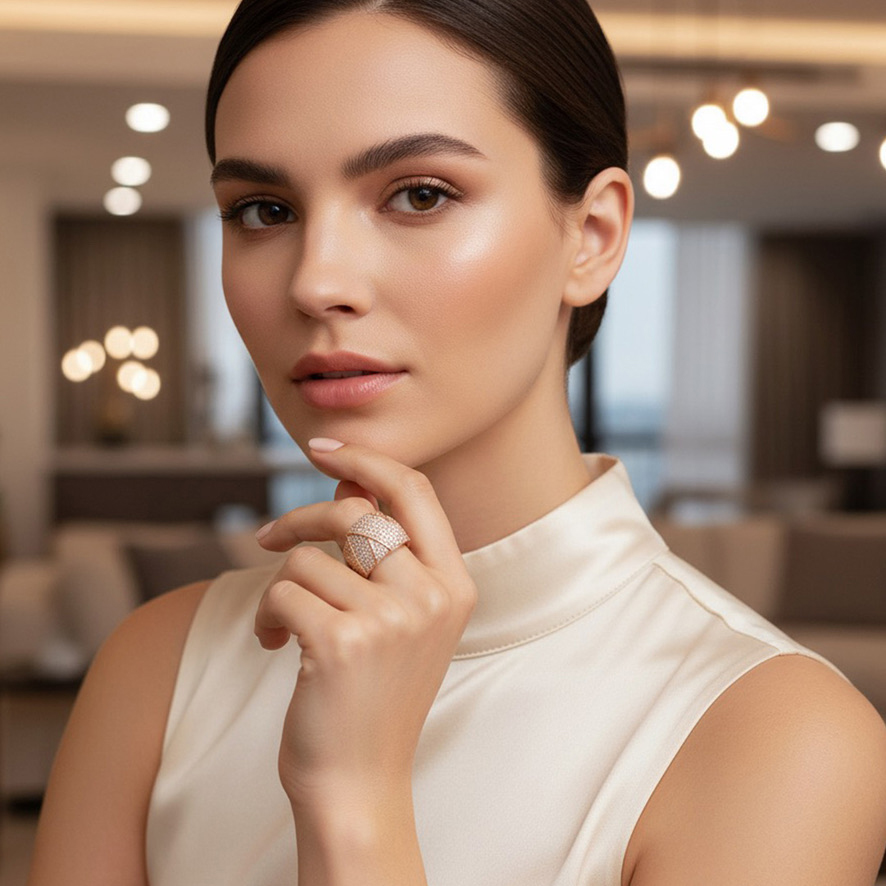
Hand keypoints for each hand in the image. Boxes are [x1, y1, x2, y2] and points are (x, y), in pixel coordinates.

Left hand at [254, 440, 476, 810]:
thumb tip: (343, 480)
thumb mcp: (398, 618)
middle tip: (268, 538)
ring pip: (307, 556)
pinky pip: (282, 591)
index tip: (322, 448)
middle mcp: (431, 595)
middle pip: (353, 512)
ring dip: (280, 587)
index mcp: (455, 584)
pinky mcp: (343, 642)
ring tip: (284, 623)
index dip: (366, 460)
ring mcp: (392, 619)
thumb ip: (381, 552)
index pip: (414, 491)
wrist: (360, 782)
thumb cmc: (373, 694)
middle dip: (300, 518)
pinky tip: (275, 643)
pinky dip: (264, 614)